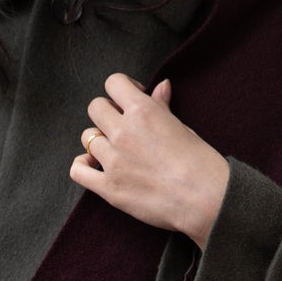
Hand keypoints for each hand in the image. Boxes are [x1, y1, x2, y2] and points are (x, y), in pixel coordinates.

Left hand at [69, 72, 229, 245]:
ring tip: (115, 151)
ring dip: (99, 141)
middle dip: (107, 113)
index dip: (122, 90)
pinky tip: (91, 166)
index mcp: (143, 111)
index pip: (114, 83)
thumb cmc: (199, 162)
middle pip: (95, 108)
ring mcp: (113, 160)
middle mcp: (123, 132)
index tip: (132, 101)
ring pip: (87, 137)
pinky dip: (81, 166)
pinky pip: (78, 171)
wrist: (203, 197)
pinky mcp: (108, 187)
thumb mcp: (181, 126)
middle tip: (122, 127)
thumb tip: (161, 86)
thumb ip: (162, 106)